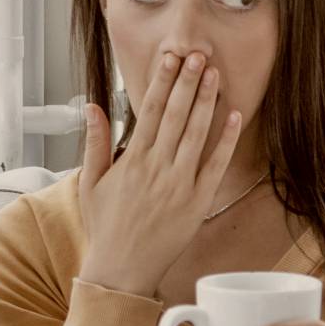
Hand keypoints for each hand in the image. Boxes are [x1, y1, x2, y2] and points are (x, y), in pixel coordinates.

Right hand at [76, 51, 241, 296]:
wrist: (122, 270)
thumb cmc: (105, 227)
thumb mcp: (90, 183)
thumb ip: (95, 143)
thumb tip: (92, 106)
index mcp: (131, 161)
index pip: (149, 112)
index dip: (161, 82)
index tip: (170, 59)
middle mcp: (156, 169)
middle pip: (175, 116)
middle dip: (187, 83)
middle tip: (198, 54)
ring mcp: (179, 185)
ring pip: (196, 135)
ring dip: (206, 102)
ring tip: (214, 75)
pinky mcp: (197, 202)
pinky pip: (215, 165)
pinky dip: (226, 140)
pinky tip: (234, 116)